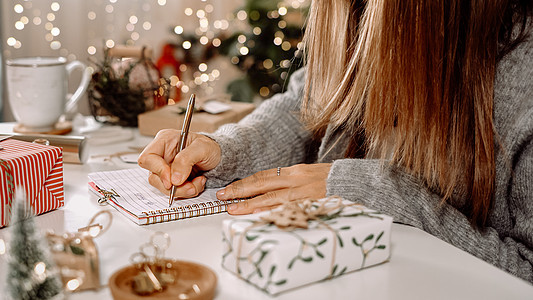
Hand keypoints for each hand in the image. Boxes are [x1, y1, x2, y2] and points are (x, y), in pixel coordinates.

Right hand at [137, 129, 220, 197]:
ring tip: (199, 182)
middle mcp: (162, 155)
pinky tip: (197, 183)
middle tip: (191, 186)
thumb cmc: (210, 147)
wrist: (218, 157)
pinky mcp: (172, 180)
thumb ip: (186, 160)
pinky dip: (187, 191)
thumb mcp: (202, 147)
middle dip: (174, 186)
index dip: (158, 171)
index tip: (172, 180)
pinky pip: (174, 191)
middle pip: (154, 177)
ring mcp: (166, 168)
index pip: (147, 158)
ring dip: (183, 190)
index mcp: (164, 141)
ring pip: (163, 187)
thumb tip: (174, 178)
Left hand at [216, 163, 331, 214]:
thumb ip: (290, 182)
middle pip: (262, 184)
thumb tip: (269, 190)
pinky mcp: (310, 203)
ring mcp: (303, 191)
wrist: (355, 182)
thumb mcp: (309, 175)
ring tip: (233, 209)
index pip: (264, 176)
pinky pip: (288, 208)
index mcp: (294, 171)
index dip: (244, 183)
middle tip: (222, 197)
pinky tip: (259, 216)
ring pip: (272, 197)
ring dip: (250, 204)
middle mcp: (296, 178)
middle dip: (240, 191)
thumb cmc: (332, 181)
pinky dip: (272, 211)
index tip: (228, 190)